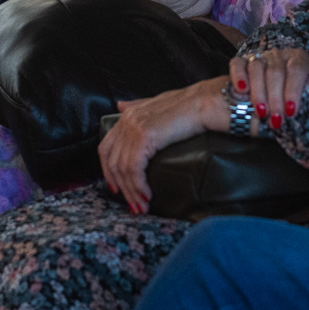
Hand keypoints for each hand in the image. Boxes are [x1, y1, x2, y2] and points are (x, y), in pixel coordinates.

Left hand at [98, 80, 215, 212]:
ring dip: (132, 192)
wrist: (203, 103)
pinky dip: (139, 185)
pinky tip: (147, 195)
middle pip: (113, 162)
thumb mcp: (156, 104)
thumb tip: (120, 106)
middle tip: (133, 205)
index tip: (116, 188)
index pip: (105, 149)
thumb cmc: (187, 106)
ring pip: (124, 169)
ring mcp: (134, 129)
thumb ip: (137, 106)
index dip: (107, 172)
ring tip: (142, 206)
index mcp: (127, 116)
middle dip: (122, 188)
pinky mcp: (144, 137)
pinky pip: (135, 169)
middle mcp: (127, 121)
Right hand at [227, 47, 308, 130]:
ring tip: (261, 113)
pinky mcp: (242, 61)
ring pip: (257, 68)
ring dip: (259, 93)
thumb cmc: (293, 94)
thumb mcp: (305, 93)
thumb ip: (307, 98)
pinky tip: (242, 90)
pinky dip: (238, 76)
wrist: (277, 87)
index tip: (291, 111)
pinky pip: (237, 64)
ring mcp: (260, 56)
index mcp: (298, 58)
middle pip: (276, 72)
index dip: (293, 90)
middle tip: (276, 120)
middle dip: (276, 99)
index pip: (297, 69)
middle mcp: (279, 55)